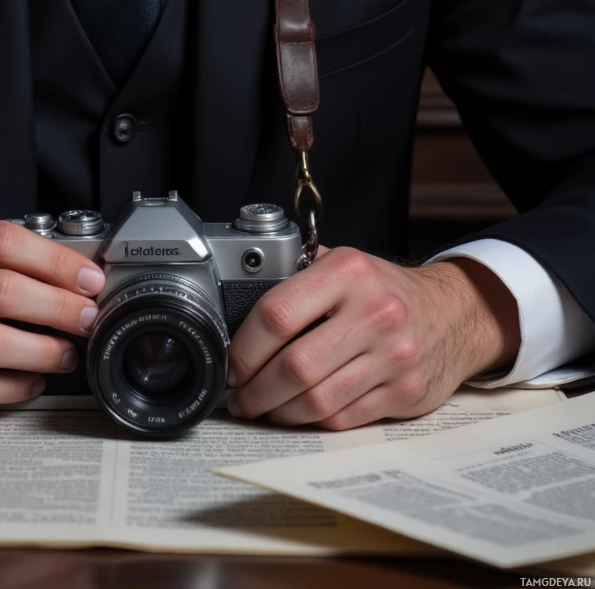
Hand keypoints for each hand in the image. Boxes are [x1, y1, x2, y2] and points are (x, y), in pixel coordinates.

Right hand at [0, 215, 105, 406]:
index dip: (55, 261)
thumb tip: (60, 268)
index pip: (4, 242)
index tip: (87, 277)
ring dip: (43, 350)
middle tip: (87, 316)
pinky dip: (12, 386)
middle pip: (4, 292)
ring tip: (67, 352)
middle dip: (59, 306)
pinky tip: (32, 381)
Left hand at [226, 246, 520, 429]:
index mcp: (348, 271)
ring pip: (318, 400)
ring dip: (280, 412)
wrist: (452, 312)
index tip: (233, 364)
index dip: (245, 347)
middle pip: (295, 366)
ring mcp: (394, 355)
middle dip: (257, 390)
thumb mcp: (344, 263)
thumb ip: (298, 277)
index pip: (278, 314)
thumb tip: (239, 310)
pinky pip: (344, 418)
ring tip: (264, 409)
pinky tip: (299, 413)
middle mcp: (375, 311)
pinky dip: (313, 421)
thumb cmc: (383, 288)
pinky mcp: (405, 391)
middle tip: (240, 397)